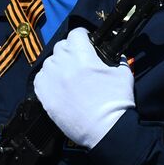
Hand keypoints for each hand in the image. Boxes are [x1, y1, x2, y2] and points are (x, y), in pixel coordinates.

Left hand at [34, 28, 134, 149]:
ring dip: (59, 64)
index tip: (86, 41)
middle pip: (61, 46)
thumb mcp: (124, 74)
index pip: (76, 34)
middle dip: (71, 50)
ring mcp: (52, 81)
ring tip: (69, 74)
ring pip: (49, 62)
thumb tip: (115, 53)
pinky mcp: (45, 96)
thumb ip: (117, 59)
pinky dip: (48, 78)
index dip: (83, 36)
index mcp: (84, 58)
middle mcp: (64, 66)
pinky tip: (58, 85)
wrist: (106, 130)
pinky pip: (40, 78)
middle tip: (80, 60)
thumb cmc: (116, 103)